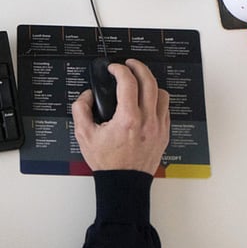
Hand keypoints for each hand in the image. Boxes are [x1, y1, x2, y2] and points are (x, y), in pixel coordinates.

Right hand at [72, 58, 169, 173]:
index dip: (119, 69)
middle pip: (149, 82)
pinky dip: (156, 99)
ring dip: (150, 83)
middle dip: (138, 67)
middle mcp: (146, 121)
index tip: (114, 68)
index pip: (128, 82)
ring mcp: (158, 127)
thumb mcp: (84, 135)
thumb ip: (81, 109)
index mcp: (127, 119)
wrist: (124, 183)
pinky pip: (165, 109)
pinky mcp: (164, 133)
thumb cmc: (107, 162)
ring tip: (139, 82)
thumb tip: (87, 95)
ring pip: (161, 93)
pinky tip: (146, 100)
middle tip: (129, 64)